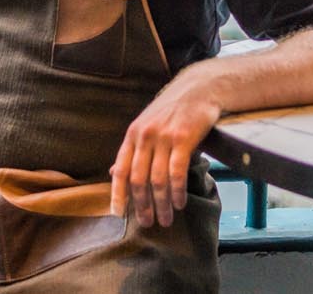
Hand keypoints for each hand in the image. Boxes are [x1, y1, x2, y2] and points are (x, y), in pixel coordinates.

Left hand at [109, 76, 220, 228]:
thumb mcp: (147, 126)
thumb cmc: (172, 110)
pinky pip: (177, 172)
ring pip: (158, 180)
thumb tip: (114, 173)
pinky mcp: (183, 138)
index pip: (121, 170)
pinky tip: (179, 202)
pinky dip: (177, 192)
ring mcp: (164, 137)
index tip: (118, 214)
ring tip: (166, 218)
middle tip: (148, 223)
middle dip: (142, 205)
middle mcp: (145, 136)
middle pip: (139, 179)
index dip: (118, 194)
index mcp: (133, 134)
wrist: (198, 88)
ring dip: (162, 204)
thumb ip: (133, 150)